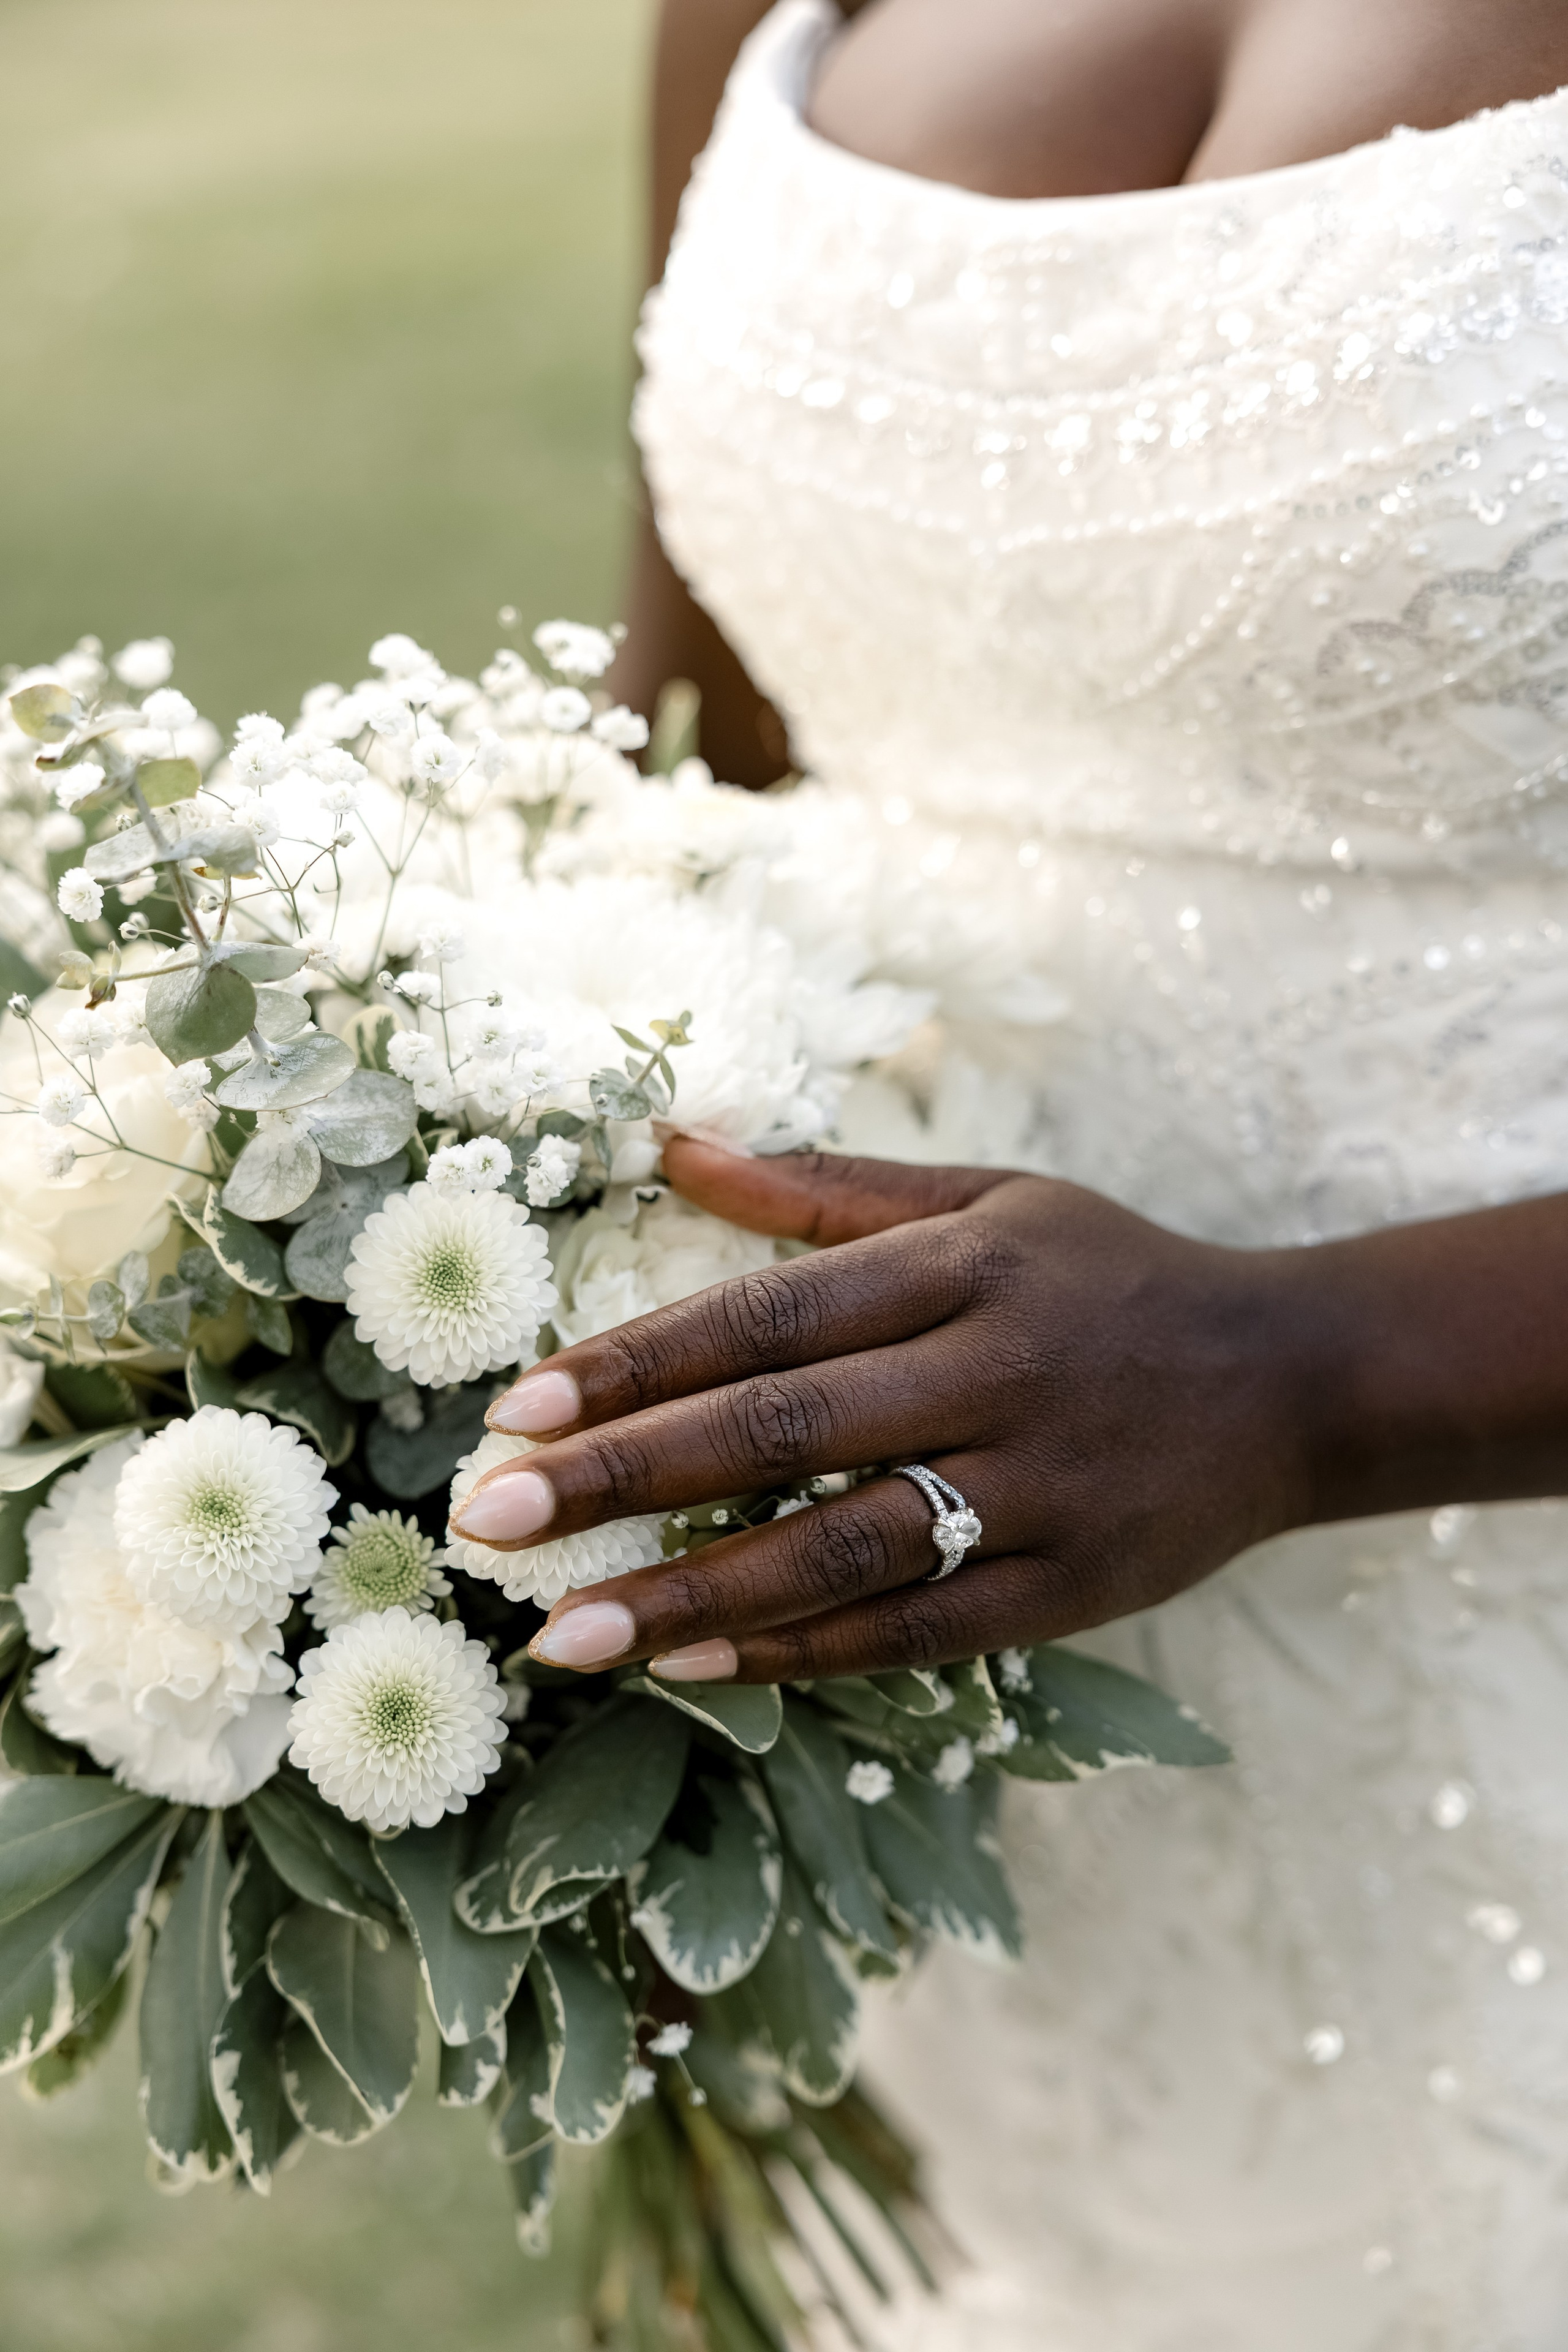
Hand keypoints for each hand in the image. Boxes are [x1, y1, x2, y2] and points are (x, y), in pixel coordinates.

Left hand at [448, 1140, 1325, 1681]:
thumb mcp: (985, 1200)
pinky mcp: (1072, 1588)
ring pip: (841, 1550)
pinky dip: (803, 1651)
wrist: (1293, 1380)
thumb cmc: (1108, 1277)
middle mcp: (996, 1372)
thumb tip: (670, 1142)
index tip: (516, 1410)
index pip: (770, 1314)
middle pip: (783, 1430)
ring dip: (692, 1594)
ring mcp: (1039, 1490)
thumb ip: (823, 1188)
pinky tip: (695, 1663)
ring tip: (564, 1635)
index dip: (638, 1363)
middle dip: (625, 1478)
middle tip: (489, 1521)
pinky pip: (918, 1631)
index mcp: (964, 1266)